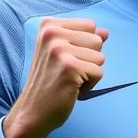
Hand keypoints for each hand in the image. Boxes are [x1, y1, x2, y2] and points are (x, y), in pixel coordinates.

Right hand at [4, 18, 107, 137]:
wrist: (32, 112)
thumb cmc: (49, 84)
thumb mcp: (64, 55)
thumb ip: (84, 40)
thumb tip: (105, 32)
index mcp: (48, 25)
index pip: (90, 25)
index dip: (85, 46)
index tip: (65, 60)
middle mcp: (51, 33)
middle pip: (97, 40)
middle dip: (89, 60)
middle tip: (67, 73)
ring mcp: (59, 49)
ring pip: (100, 57)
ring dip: (89, 74)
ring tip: (69, 81)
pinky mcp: (69, 67)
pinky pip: (99, 72)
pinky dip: (89, 85)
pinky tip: (71, 89)